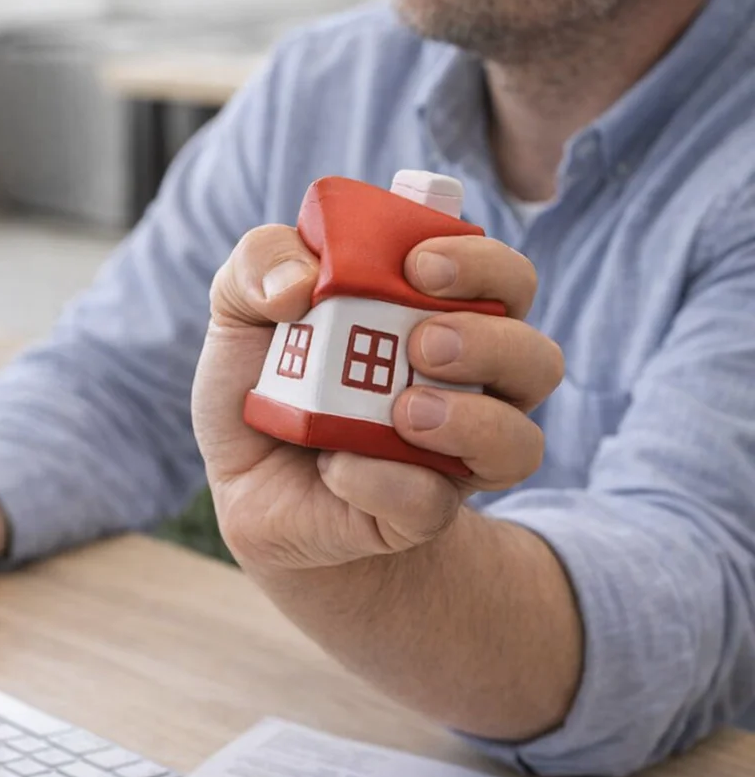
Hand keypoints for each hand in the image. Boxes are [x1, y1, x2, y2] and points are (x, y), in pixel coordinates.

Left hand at [192, 225, 563, 571]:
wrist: (244, 481)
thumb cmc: (265, 379)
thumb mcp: (242, 306)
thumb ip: (258, 262)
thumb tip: (296, 283)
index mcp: (437, 315)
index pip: (503, 278)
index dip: (481, 264)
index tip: (420, 263)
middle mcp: (465, 383)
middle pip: (535, 357)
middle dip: (489, 343)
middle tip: (422, 343)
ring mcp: (450, 454)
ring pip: (518, 442)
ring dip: (469, 420)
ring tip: (402, 411)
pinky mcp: (417, 513)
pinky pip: (432, 503)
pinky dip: (386, 481)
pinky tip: (335, 466)